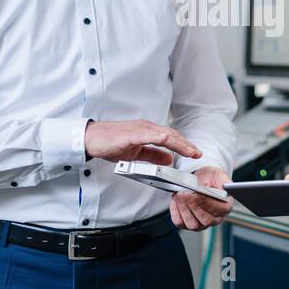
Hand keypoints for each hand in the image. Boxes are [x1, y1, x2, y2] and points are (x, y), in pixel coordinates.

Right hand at [84, 119, 200, 165]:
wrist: (91, 139)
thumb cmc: (110, 144)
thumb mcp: (136, 153)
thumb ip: (153, 155)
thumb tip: (169, 159)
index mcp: (147, 132)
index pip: (171, 137)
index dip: (184, 145)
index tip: (195, 153)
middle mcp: (145, 128)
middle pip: (171, 135)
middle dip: (186, 145)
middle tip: (197, 154)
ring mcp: (139, 130)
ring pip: (164, 134)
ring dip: (178, 143)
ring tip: (189, 151)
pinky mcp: (130, 135)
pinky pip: (147, 135)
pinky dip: (158, 137)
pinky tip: (166, 141)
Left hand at [170, 167, 232, 230]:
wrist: (201, 181)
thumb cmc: (211, 179)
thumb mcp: (218, 175)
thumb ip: (221, 180)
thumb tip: (217, 186)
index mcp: (226, 207)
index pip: (218, 210)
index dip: (206, 202)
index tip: (196, 193)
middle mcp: (215, 219)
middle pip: (205, 220)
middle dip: (192, 205)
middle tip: (184, 193)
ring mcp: (202, 224)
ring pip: (192, 224)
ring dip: (183, 208)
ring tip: (179, 195)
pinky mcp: (189, 225)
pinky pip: (180, 223)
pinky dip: (176, 211)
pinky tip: (176, 201)